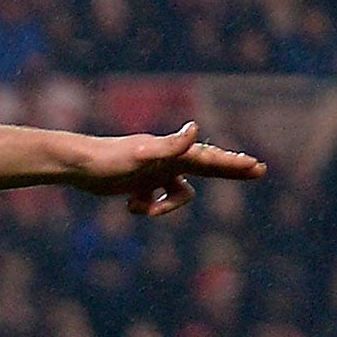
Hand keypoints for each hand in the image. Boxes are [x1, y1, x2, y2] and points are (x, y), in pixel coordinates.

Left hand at [67, 123, 264, 216]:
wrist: (78, 165)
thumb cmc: (109, 159)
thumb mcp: (141, 154)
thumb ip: (169, 145)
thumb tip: (196, 129)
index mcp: (174, 153)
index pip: (212, 158)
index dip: (234, 164)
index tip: (257, 166)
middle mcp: (169, 160)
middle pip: (208, 168)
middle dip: (231, 171)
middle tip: (257, 170)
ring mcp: (156, 172)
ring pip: (179, 193)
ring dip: (166, 207)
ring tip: (139, 206)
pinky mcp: (141, 183)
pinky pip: (156, 201)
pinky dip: (147, 207)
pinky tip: (129, 205)